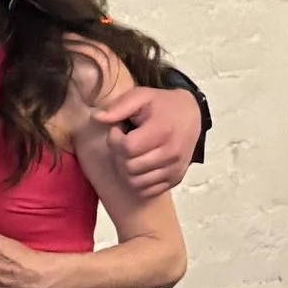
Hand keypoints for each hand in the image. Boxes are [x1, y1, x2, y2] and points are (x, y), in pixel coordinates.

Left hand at [100, 82, 200, 198]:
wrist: (191, 115)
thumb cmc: (161, 105)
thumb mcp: (140, 96)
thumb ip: (118, 107)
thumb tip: (96, 117)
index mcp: (163, 131)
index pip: (127, 148)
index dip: (115, 140)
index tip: (118, 130)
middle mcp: (171, 153)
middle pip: (129, 167)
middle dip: (119, 155)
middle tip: (123, 143)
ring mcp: (174, 169)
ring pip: (135, 182)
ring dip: (126, 170)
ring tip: (130, 154)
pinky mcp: (175, 179)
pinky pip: (147, 191)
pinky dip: (138, 181)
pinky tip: (139, 164)